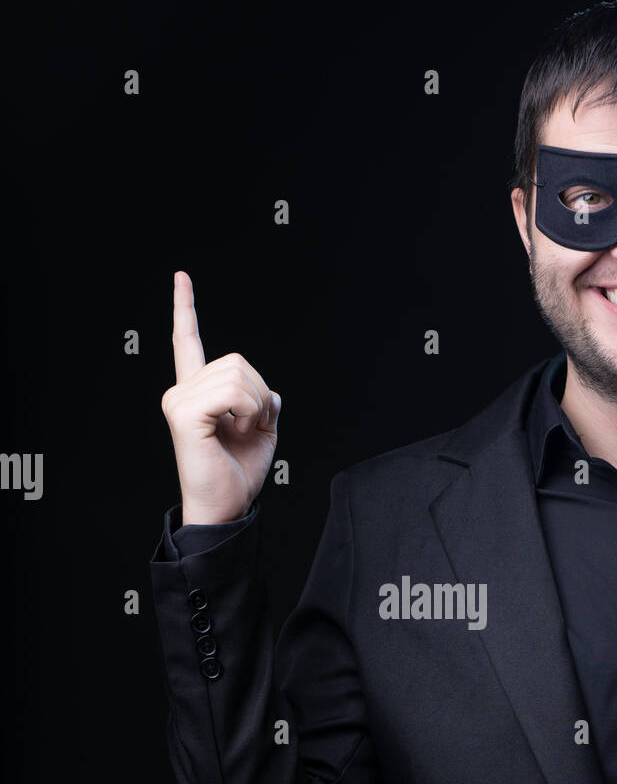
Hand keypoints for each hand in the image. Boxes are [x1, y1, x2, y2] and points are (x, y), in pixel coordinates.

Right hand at [160, 270, 280, 524]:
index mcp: (197, 392)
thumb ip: (265, 404)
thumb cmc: (238, 475)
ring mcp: (179, 400)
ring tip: (242, 432)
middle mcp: (182, 391)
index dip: (185, 308)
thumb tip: (270, 392)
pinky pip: (232, 392)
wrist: (226, 507)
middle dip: (259, 394)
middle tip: (251, 428)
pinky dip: (248, 411)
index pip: (187, 342)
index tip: (181, 277)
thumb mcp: (263, 432)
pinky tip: (237, 430)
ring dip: (255, 406)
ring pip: (238, 375)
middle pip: (237, 361)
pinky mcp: (184, 413)